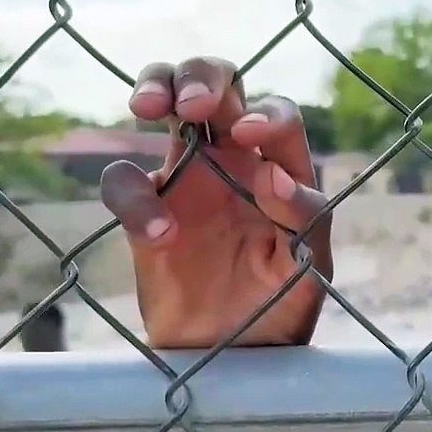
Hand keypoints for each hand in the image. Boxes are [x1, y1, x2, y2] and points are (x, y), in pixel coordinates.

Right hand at [100, 57, 332, 348]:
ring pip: (166, 101)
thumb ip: (302, 219)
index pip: (277, 114)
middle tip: (194, 104)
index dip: (265, 114)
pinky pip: (124, 179)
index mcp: (281, 165)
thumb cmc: (282, 304)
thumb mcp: (308, 265)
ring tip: (150, 108)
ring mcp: (187, 178)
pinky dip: (131, 199)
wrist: (233, 356)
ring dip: (157, 86)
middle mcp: (234, 159)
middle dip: (202, 75)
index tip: (249, 136)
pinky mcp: (144, 210)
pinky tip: (158, 235)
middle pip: (219, 83)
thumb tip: (271, 177)